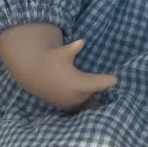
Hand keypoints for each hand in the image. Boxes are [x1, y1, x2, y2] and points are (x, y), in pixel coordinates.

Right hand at [0, 24, 116, 109]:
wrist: (32, 71)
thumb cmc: (50, 59)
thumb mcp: (61, 52)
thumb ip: (73, 48)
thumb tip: (82, 41)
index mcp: (78, 84)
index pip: (99, 84)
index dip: (108, 81)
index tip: (115, 78)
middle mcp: (75, 95)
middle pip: (94, 92)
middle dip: (98, 87)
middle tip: (107, 80)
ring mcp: (69, 102)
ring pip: (86, 100)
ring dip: (91, 95)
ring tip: (97, 88)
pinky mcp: (63, 105)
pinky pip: (78, 104)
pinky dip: (83, 100)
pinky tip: (85, 95)